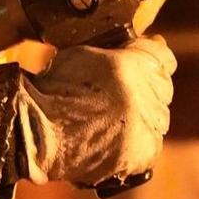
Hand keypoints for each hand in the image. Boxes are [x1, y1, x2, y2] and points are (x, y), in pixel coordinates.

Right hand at [14, 37, 175, 187]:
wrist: (34, 133)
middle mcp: (141, 97)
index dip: (151, 57)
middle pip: (163, 87)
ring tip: (112, 118)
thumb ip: (120, 49)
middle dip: (147, 87)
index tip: (141, 61)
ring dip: (143, 115)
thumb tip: (155, 43)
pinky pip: (152, 144)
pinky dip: (138, 141)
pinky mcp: (141, 156)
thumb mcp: (83, 53)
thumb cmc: (52, 90)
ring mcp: (143, 128)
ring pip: (160, 117)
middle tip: (118, 94)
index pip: (163, 57)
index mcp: (128, 66)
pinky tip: (116, 137)